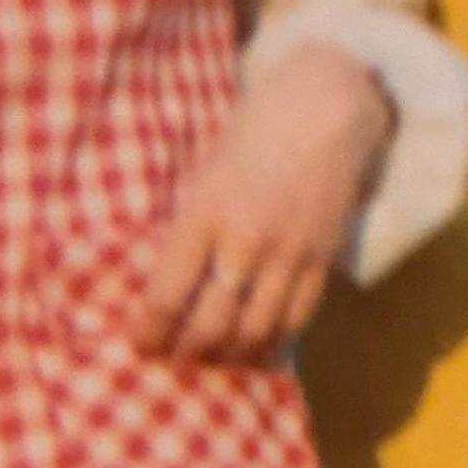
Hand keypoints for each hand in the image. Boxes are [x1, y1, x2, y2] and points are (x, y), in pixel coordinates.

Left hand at [131, 42, 392, 361]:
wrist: (327, 107)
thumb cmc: (254, 129)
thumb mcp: (205, 171)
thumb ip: (190, 225)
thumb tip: (169, 281)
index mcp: (205, 214)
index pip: (168, 296)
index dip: (149, 332)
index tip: (140, 346)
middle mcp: (245, 242)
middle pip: (210, 326)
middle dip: (186, 353)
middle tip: (175, 360)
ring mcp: (289, 254)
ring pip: (255, 331)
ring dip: (230, 355)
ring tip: (215, 359)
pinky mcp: (322, 258)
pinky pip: (296, 318)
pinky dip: (274, 341)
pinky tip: (258, 346)